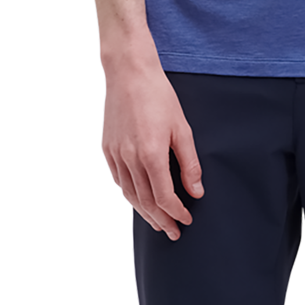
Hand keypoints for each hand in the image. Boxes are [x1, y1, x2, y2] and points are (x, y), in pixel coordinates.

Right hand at [102, 57, 203, 240]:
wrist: (129, 73)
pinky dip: (130, 195)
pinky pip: (119, 180)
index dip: (177, 212)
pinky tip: (139, 199)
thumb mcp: (182, 127)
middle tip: (173, 231)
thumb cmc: (157, 94)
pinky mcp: (107, 148)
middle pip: (146, 202)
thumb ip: (189, 162)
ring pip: (130, 195)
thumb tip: (196, 190)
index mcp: (151, 154)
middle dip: (161, 220)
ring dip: (145, 213)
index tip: (186, 219)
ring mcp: (116, 154)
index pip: (164, 197)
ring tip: (158, 222)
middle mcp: (130, 158)